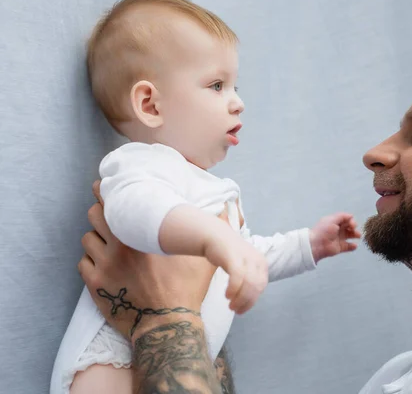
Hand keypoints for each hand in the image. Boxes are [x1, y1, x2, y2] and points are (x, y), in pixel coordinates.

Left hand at [78, 181, 217, 340]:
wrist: (168, 325)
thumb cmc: (187, 290)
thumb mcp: (204, 257)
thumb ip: (213, 230)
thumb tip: (226, 208)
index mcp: (145, 234)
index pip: (116, 202)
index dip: (109, 192)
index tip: (108, 187)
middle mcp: (121, 245)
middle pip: (95, 215)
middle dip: (100, 212)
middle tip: (106, 213)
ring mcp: (106, 265)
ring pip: (87, 238)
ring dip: (96, 237)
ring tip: (107, 242)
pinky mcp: (95, 285)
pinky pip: (83, 262)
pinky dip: (92, 260)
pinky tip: (104, 264)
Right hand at [204, 231, 268, 314]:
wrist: (215, 236)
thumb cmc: (228, 254)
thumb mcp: (244, 266)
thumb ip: (249, 280)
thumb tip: (249, 301)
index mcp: (261, 263)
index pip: (261, 286)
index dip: (252, 300)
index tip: (242, 310)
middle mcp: (257, 260)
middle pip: (256, 287)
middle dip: (246, 302)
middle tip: (235, 310)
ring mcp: (246, 258)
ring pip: (249, 284)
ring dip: (240, 299)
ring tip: (231, 306)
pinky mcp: (234, 258)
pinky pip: (238, 277)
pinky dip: (234, 289)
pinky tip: (227, 296)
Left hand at [309, 212, 361, 261]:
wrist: (317, 244)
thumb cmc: (324, 230)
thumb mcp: (332, 219)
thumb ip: (342, 216)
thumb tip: (351, 216)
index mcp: (335, 222)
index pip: (346, 219)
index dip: (351, 221)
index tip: (352, 224)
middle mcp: (338, 229)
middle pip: (349, 227)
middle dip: (354, 227)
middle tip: (354, 229)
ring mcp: (339, 238)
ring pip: (350, 235)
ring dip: (355, 235)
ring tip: (358, 236)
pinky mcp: (340, 247)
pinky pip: (349, 246)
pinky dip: (353, 246)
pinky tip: (354, 245)